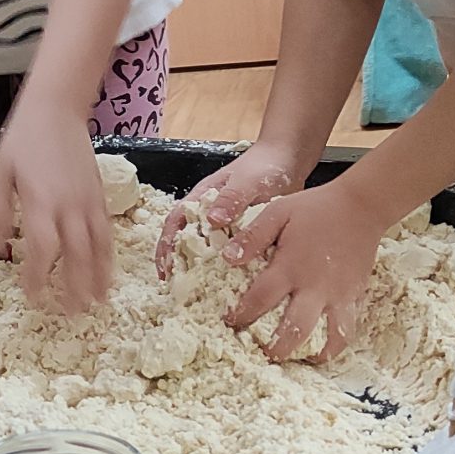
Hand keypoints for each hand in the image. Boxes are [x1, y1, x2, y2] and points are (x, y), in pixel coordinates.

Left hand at [0, 100, 113, 313]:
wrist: (58, 108)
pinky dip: (108, 256)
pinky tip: (107, 273)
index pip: (44, 248)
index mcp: (41, 200)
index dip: (39, 277)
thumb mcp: (0, 172)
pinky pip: (107, 233)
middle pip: (77, 254)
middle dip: (75, 287)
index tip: (33, 298)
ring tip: (97, 303)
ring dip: (99, 277)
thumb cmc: (23, 138)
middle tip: (72, 314)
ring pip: (99, 247)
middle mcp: (69, 204)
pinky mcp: (100, 196)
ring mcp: (89, 201)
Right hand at [157, 140, 298, 276]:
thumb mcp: (247, 181)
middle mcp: (208, 213)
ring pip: (205, 249)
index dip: (166, 246)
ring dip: (198, 268)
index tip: (166, 269)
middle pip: (184, 240)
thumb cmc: (263, 166)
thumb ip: (231, 199)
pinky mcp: (241, 232)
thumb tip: (211, 221)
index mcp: (201, 199)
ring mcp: (225, 224)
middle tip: (175, 289)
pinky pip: (228, 252)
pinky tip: (228, 284)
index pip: (174, 223)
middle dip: (176, 263)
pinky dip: (224, 268)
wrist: (288, 161)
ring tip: (198, 292)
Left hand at [220, 181, 390, 362]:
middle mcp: (314, 288)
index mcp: (290, 268)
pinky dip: (335, 342)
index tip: (231, 322)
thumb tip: (227, 258)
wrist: (361, 206)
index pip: (259, 301)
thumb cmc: (316, 209)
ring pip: (328, 339)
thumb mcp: (278, 213)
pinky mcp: (356, 297)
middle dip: (275, 349)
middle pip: (293, 332)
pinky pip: (348, 329)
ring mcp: (339, 296)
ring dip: (312, 354)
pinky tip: (323, 346)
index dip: (241, 316)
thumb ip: (252, 237)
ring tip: (297, 359)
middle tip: (262, 353)